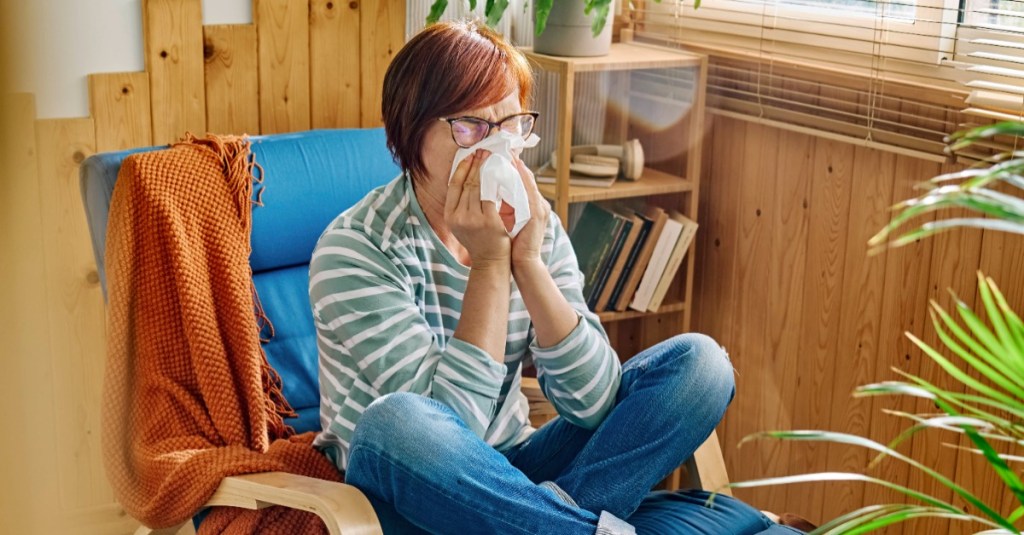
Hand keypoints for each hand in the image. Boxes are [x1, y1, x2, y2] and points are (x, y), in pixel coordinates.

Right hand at [445, 150, 510, 267]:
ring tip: (492, 157)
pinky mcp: (488, 221)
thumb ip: (462, 205)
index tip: (470, 155)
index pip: (454, 184)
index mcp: (450, 215)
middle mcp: (458, 216)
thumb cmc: (479, 241)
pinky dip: (496, 182)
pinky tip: (502, 172)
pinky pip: (491, 195)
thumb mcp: (463, 224)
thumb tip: (467, 180)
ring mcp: (473, 219)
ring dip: (486, 169)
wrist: (491, 262)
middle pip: (467, 183)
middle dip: (476, 164)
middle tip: (484, 150)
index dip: (462, 167)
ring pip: (479, 186)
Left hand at [510, 154, 549, 269]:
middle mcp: (538, 203)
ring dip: (515, 165)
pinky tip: (511, 168)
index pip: (522, 179)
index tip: (500, 152)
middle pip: (525, 175)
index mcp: (533, 204)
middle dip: (512, 161)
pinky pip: (528, 190)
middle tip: (500, 147)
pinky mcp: (537, 213)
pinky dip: (520, 178)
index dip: (512, 165)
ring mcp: (540, 207)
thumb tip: (490, 189)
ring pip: (527, 180)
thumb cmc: (514, 243)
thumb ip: (505, 205)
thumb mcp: (509, 220)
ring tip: (503, 153)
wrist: (524, 262)